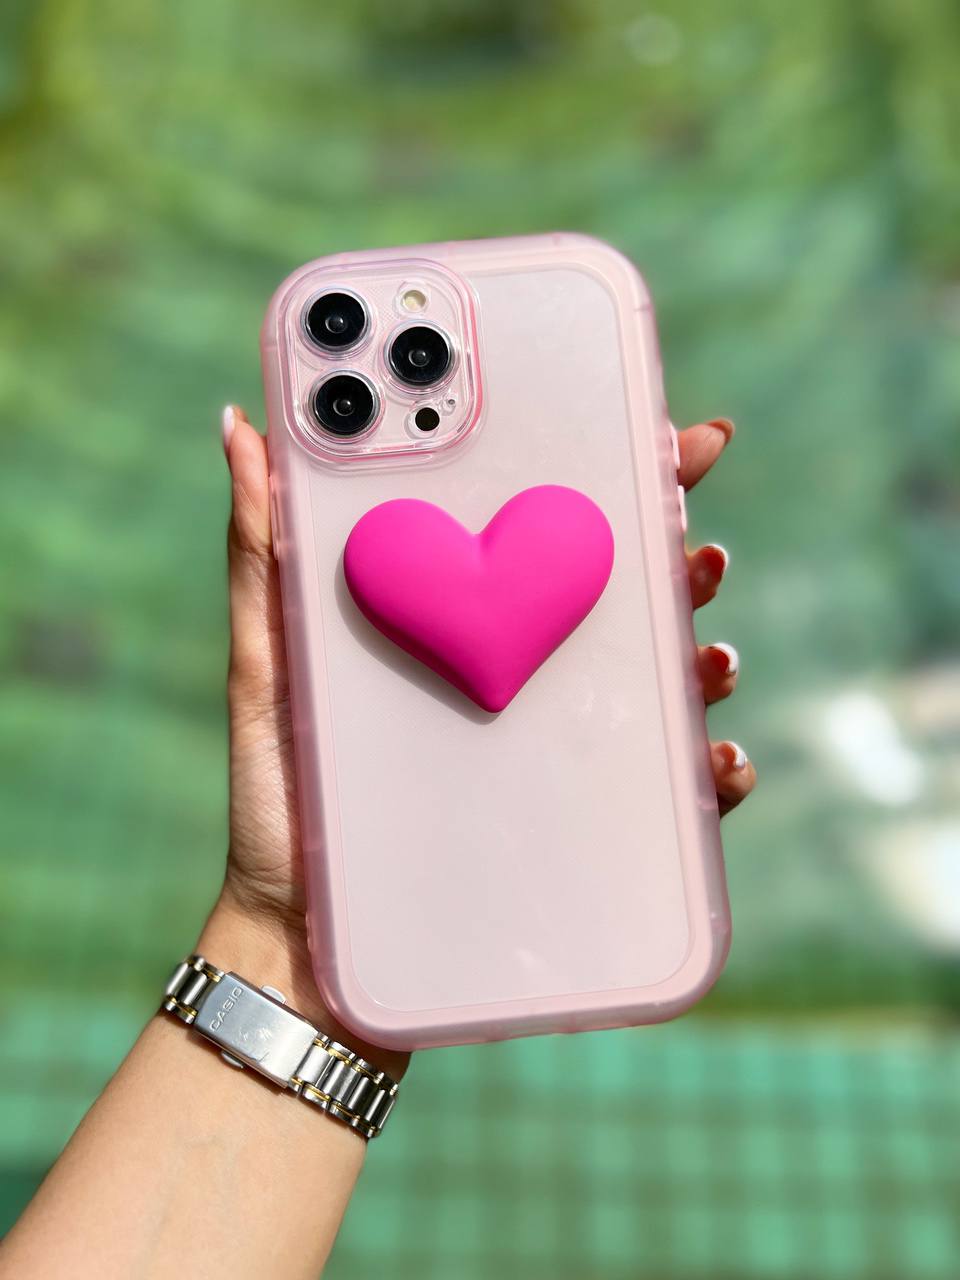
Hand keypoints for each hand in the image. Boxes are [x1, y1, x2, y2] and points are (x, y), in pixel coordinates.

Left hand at [209, 406, 754, 1065]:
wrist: (299, 936)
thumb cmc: (281, 793)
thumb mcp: (267, 663)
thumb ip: (259, 551)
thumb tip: (239, 424)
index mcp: (457, 614)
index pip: (536, 523)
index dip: (599, 467)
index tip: (649, 425)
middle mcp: (514, 665)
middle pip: (613, 587)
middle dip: (673, 547)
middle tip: (697, 531)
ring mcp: (545, 739)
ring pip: (651, 678)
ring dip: (698, 649)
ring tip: (708, 646)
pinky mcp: (568, 818)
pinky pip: (657, 792)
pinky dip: (704, 773)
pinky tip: (720, 759)